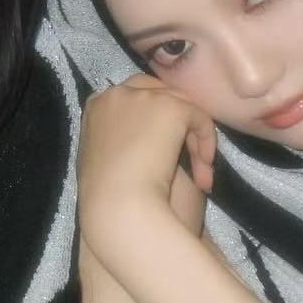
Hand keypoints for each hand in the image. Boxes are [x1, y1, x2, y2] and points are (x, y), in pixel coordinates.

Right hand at [78, 77, 216, 254]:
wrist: (117, 209)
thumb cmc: (106, 198)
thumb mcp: (101, 161)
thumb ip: (114, 143)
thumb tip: (133, 144)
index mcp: (96, 106)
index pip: (132, 97)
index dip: (152, 122)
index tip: (162, 152)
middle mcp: (118, 93)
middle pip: (159, 94)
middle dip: (175, 124)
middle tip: (186, 160)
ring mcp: (145, 96)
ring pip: (181, 107)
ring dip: (192, 140)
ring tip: (198, 177)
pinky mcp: (171, 107)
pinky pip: (199, 118)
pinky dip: (206, 144)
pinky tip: (203, 176)